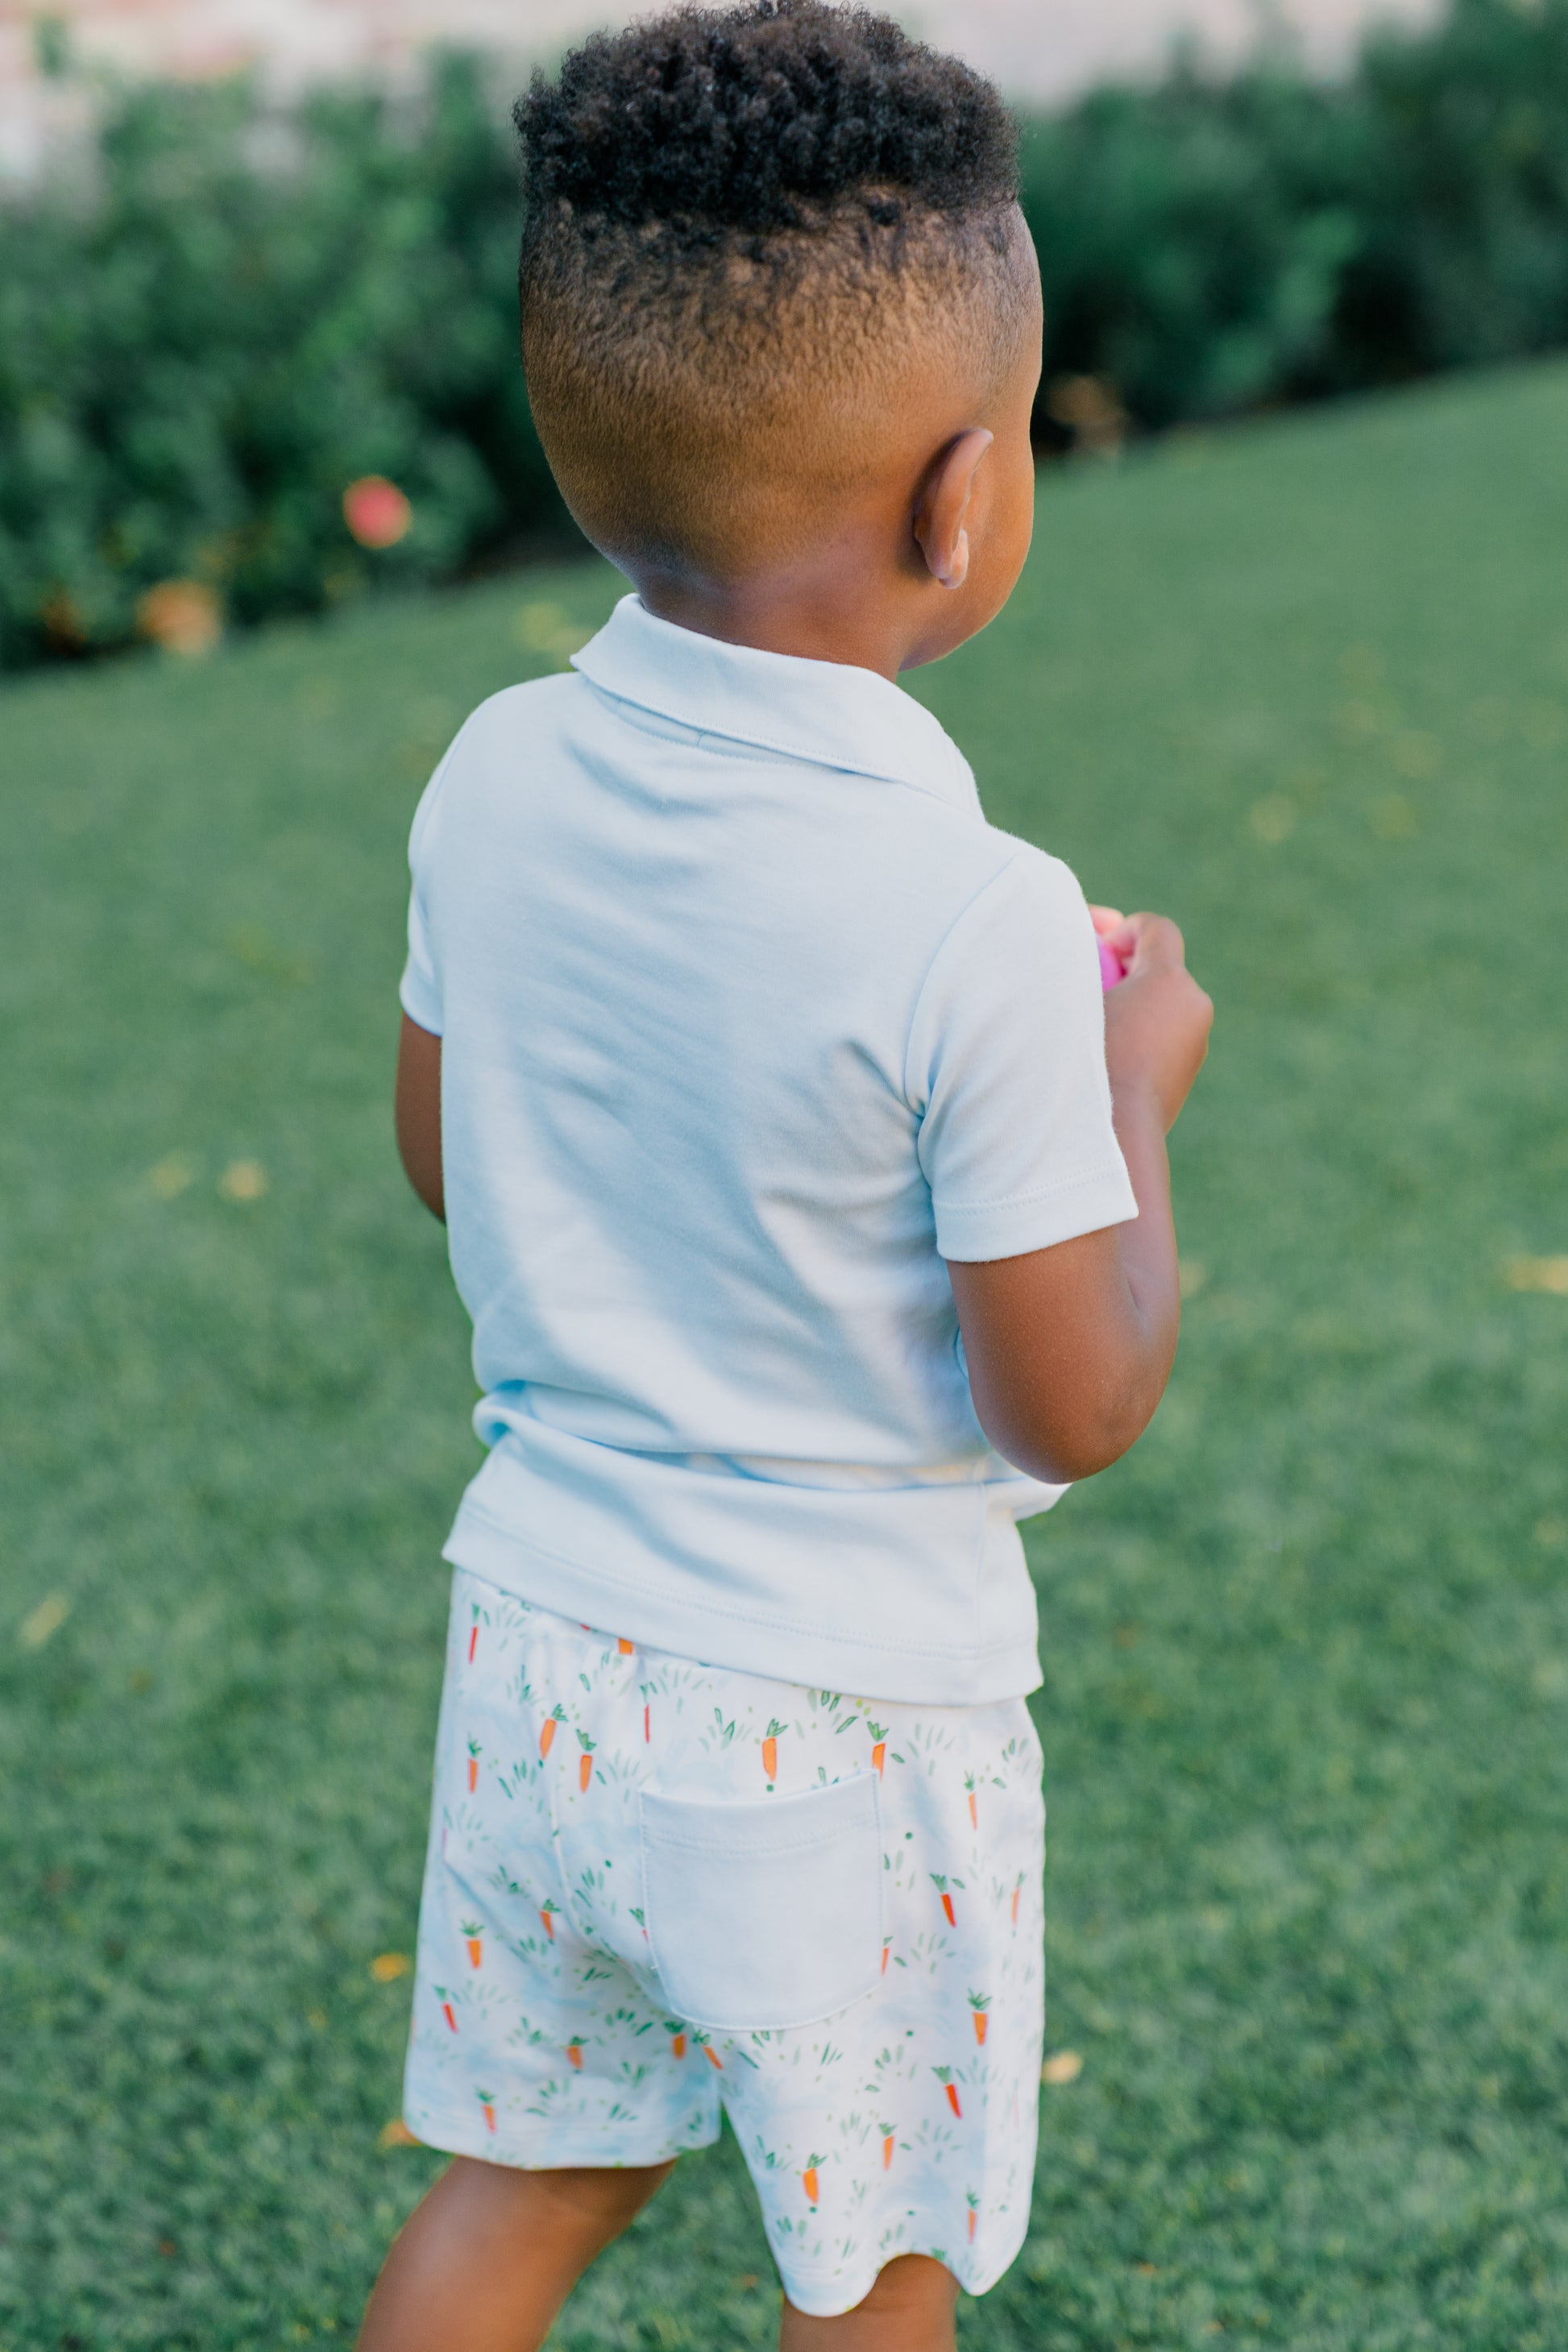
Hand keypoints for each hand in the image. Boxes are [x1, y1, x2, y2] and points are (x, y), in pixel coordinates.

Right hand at [1101, 912, 1211, 1131]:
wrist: (1112, 1138)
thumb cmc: (1081, 1063)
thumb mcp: (1070, 1001)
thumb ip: (1082, 967)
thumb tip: (1083, 952)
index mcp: (1169, 981)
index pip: (1155, 930)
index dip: (1123, 929)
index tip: (1096, 948)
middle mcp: (1193, 1007)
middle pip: (1159, 970)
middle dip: (1125, 971)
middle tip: (1088, 984)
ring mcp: (1195, 1045)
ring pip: (1160, 1007)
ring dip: (1131, 1007)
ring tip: (1091, 1026)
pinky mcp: (1185, 1077)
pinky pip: (1160, 1040)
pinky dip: (1135, 1038)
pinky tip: (1101, 1059)